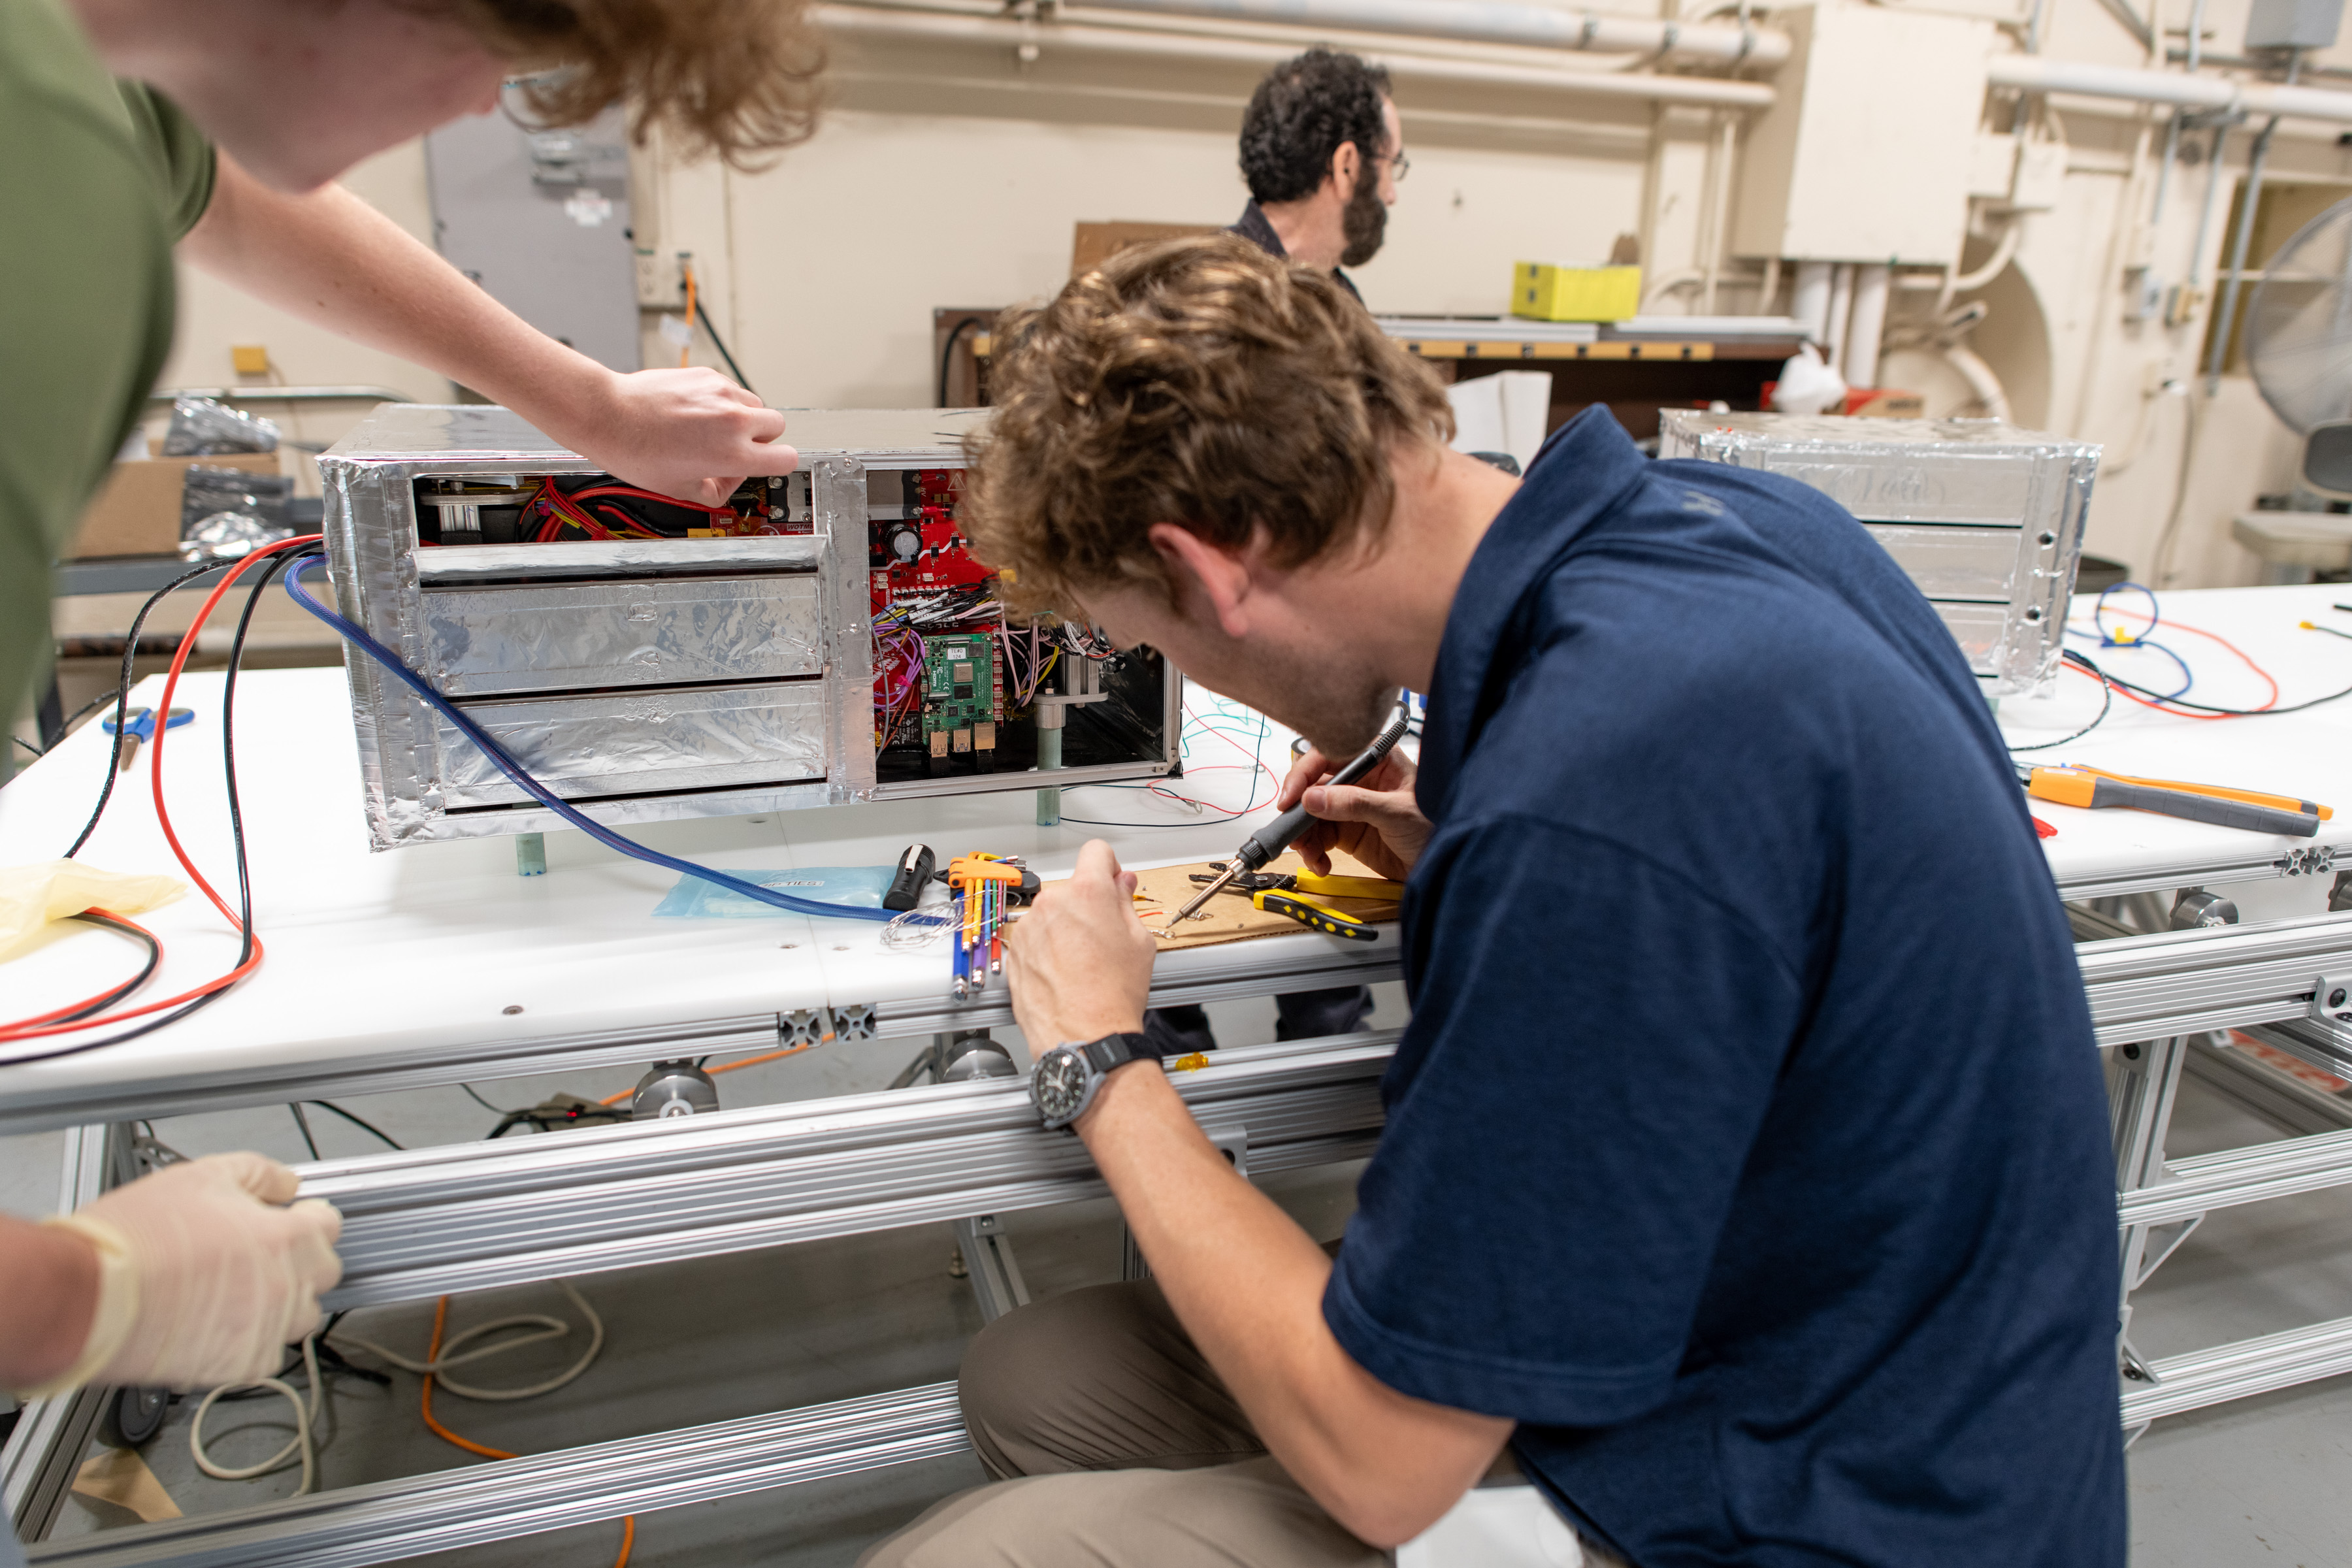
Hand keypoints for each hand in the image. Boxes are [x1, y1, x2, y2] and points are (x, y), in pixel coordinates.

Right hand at [38, 1152, 341, 1392]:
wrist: (91, 1294)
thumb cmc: (138, 1239)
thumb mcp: (203, 1176)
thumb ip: (259, 1174)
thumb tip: (284, 1182)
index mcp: (287, 1238)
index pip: (330, 1225)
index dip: (305, 1219)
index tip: (288, 1221)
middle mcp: (288, 1287)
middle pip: (321, 1274)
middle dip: (297, 1262)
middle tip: (253, 1257)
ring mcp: (267, 1330)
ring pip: (297, 1319)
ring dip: (276, 1305)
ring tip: (227, 1293)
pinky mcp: (238, 1366)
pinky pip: (263, 1355)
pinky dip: (246, 1342)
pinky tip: (212, 1322)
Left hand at [535, 367, 793, 506]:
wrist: (609, 415)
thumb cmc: (636, 451)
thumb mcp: (680, 489)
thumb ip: (715, 490)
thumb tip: (727, 482)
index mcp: (732, 454)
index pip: (787, 458)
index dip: (778, 465)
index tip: (765, 464)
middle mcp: (734, 421)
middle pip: (777, 426)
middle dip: (762, 438)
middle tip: (736, 446)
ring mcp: (722, 393)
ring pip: (755, 403)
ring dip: (743, 417)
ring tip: (712, 428)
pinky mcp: (707, 376)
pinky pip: (730, 389)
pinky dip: (721, 401)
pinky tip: (695, 412)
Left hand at [1003, 840, 1157, 1056]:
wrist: (1084, 1036)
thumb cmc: (1113, 995)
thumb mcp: (1139, 942)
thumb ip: (1126, 903)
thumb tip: (1122, 884)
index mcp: (1087, 892)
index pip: (1096, 852)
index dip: (1109, 866)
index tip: (1112, 883)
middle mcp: (1052, 903)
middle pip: (1072, 889)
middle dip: (1087, 905)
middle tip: (1103, 937)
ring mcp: (1028, 927)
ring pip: (1051, 914)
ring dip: (1064, 928)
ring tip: (1082, 963)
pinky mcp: (1014, 951)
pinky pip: (1034, 938)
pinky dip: (1046, 949)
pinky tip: (1064, 973)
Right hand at [1280, 747, 1430, 880]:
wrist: (1446, 865)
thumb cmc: (1437, 825)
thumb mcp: (1396, 812)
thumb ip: (1355, 803)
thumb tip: (1313, 798)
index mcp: (1375, 759)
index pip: (1328, 755)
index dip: (1305, 774)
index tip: (1292, 798)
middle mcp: (1360, 779)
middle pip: (1313, 787)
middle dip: (1299, 811)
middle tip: (1294, 833)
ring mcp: (1352, 805)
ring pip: (1311, 814)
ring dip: (1305, 835)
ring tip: (1311, 854)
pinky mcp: (1349, 831)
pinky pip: (1320, 836)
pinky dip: (1314, 851)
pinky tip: (1321, 863)